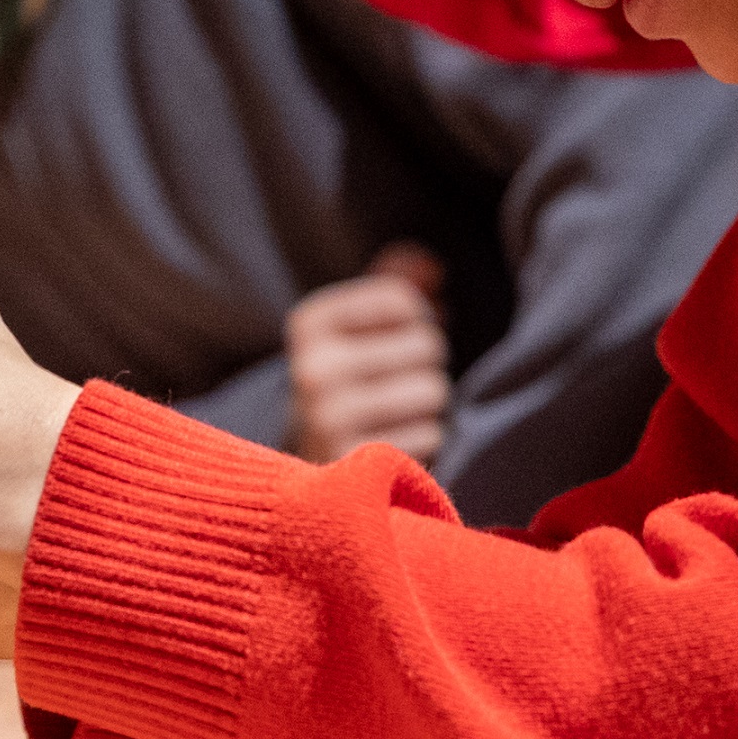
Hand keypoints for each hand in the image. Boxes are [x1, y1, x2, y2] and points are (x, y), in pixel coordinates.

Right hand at [286, 243, 448, 463]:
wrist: (305, 472)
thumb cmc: (346, 385)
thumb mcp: (355, 329)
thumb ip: (394, 286)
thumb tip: (430, 266)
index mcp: (309, 324)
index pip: (402, 299)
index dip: (418, 320)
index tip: (394, 341)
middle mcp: (312, 369)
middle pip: (426, 344)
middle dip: (426, 365)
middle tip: (400, 384)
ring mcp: (330, 420)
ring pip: (433, 391)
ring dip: (430, 406)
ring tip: (398, 415)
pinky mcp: (357, 466)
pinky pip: (430, 436)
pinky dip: (425, 442)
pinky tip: (396, 445)